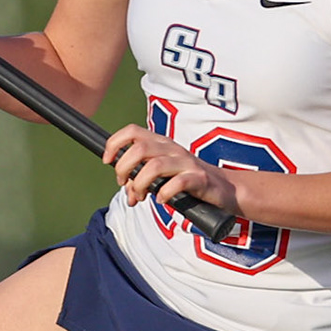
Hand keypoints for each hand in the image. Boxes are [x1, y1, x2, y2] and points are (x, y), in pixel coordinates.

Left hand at [102, 122, 238, 212]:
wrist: (223, 188)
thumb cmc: (188, 181)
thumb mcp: (162, 176)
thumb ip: (141, 181)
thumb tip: (126, 193)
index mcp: (160, 143)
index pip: (132, 131)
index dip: (114, 143)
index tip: (107, 161)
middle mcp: (172, 149)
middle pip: (139, 149)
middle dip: (124, 168)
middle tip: (124, 185)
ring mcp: (186, 162)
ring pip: (154, 166)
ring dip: (140, 184)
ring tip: (140, 197)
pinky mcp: (199, 178)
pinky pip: (177, 183)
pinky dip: (164, 193)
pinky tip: (161, 200)